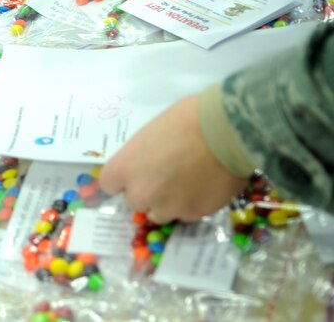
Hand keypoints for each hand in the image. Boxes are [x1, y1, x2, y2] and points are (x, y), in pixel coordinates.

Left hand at [98, 94, 247, 223]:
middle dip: (146, 191)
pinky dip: (192, 204)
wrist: (224, 131)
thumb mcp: (149, 134)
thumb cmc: (184, 120)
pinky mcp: (194, 214)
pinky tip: (204, 185)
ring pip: (159, 213)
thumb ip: (140, 157)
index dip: (123, 180)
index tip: (135, 173)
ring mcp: (167, 207)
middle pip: (134, 201)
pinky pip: (186, 213)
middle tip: (165, 175)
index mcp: (124, 169)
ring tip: (186, 183)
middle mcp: (140, 193)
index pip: (109, 185)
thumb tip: (145, 164)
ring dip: (167, 202)